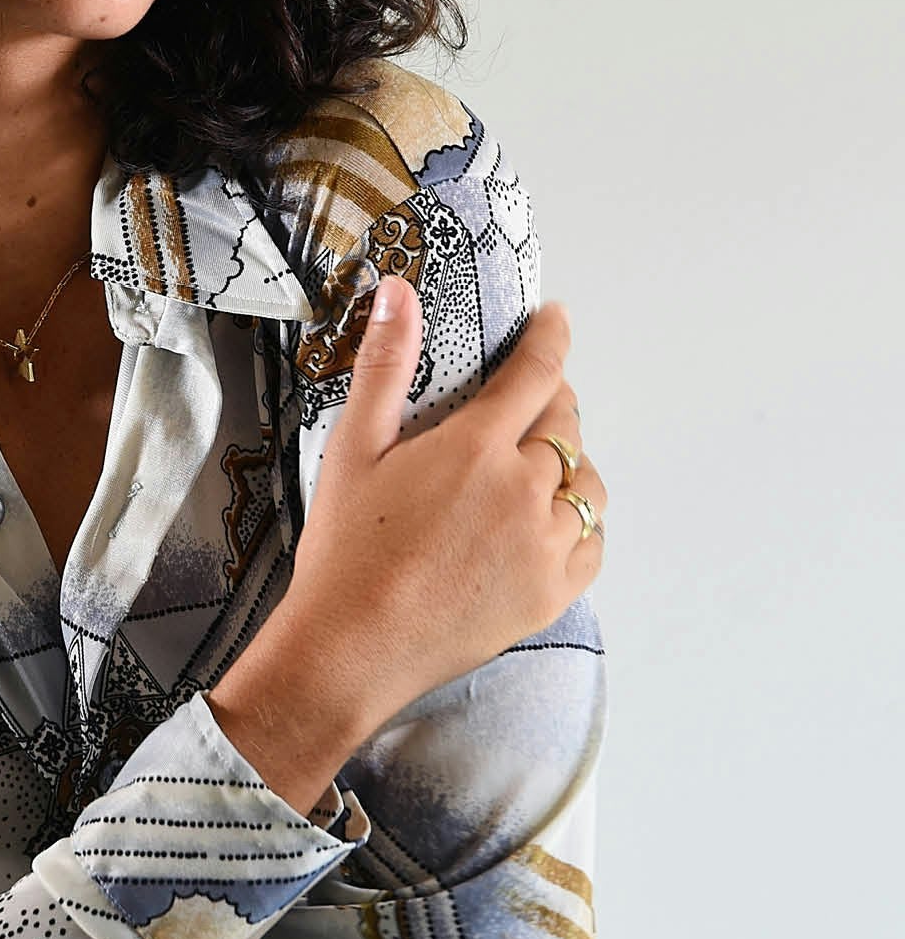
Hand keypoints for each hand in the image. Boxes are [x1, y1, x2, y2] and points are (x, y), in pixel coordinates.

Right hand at [207, 275, 605, 806]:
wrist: (353, 647)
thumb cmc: (346, 546)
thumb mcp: (354, 446)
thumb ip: (385, 365)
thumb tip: (398, 291)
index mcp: (477, 449)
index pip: (535, 375)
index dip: (551, 340)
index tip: (557, 319)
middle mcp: (523, 493)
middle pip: (566, 427)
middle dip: (553, 401)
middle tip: (530, 398)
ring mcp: (544, 549)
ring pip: (586, 485)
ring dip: (570, 462)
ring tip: (540, 461)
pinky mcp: (551, 596)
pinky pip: (592, 544)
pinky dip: (580, 522)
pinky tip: (550, 520)